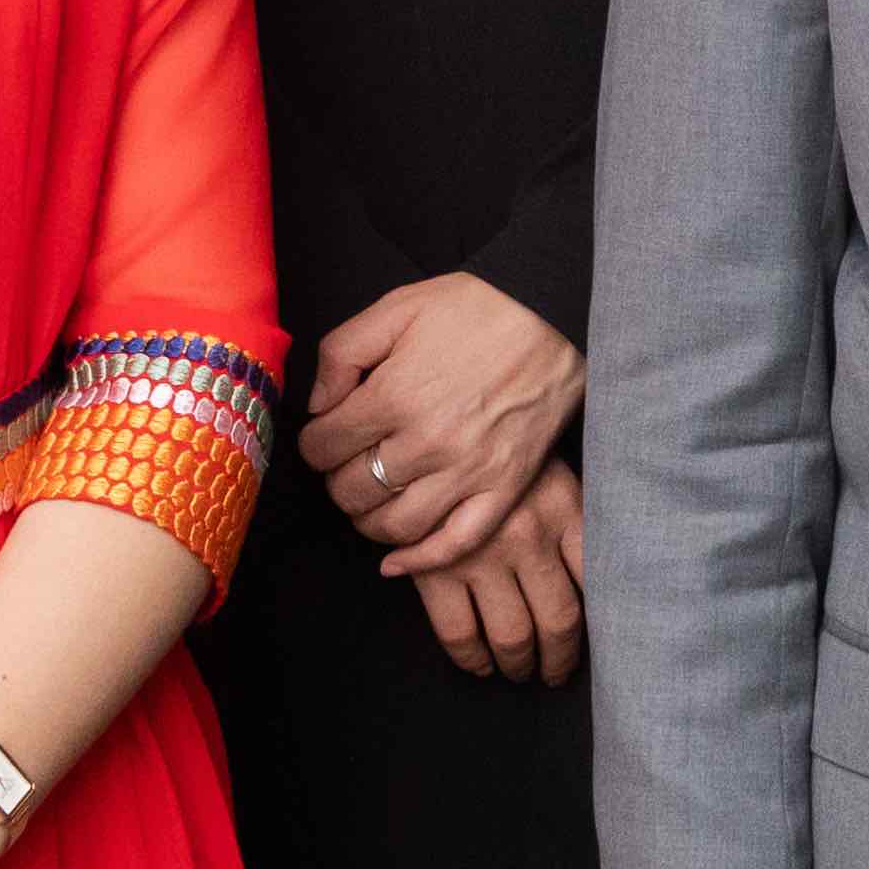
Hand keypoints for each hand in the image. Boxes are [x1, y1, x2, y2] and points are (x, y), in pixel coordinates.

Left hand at [303, 270, 584, 572]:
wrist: (554, 315)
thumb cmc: (475, 308)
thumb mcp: (396, 307)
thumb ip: (341, 353)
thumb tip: (319, 406)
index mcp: (393, 395)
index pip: (321, 447)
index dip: (314, 442)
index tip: (326, 434)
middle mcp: (427, 442)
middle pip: (350, 490)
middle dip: (337, 478)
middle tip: (348, 462)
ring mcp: (468, 471)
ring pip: (393, 525)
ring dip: (368, 518)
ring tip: (371, 498)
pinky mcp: (504, 487)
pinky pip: (455, 543)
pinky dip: (420, 560)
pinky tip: (395, 561)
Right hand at [413, 461, 587, 685]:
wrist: (433, 424)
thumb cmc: (498, 446)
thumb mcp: (550, 465)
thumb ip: (573, 513)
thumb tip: (602, 573)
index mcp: (565, 509)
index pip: (599, 584)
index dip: (602, 625)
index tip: (601, 643)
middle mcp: (529, 537)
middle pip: (558, 621)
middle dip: (559, 658)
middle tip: (555, 671)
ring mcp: (481, 555)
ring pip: (511, 635)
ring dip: (518, 664)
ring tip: (520, 671)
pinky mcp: (436, 567)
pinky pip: (459, 633)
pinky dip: (471, 659)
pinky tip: (479, 664)